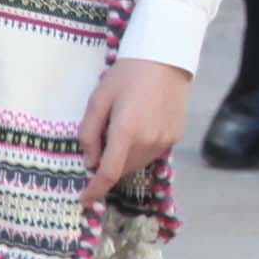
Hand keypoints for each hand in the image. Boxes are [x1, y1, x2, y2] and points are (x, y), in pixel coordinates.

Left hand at [79, 57, 190, 201]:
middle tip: (104, 137)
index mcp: (126, 131)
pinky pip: (152, 153)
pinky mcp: (175, 136)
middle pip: (122, 168)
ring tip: (123, 129)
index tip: (84, 199)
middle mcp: (148, 141)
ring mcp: (164, 140)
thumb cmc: (126, 75)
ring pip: (137, 163)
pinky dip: (140, 149)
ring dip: (125, 158)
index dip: (95, 190)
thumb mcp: (98, 99)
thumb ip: (89, 133)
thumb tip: (89, 161)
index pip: (108, 173)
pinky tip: (140, 126)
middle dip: (108, 164)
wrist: (165, 58)